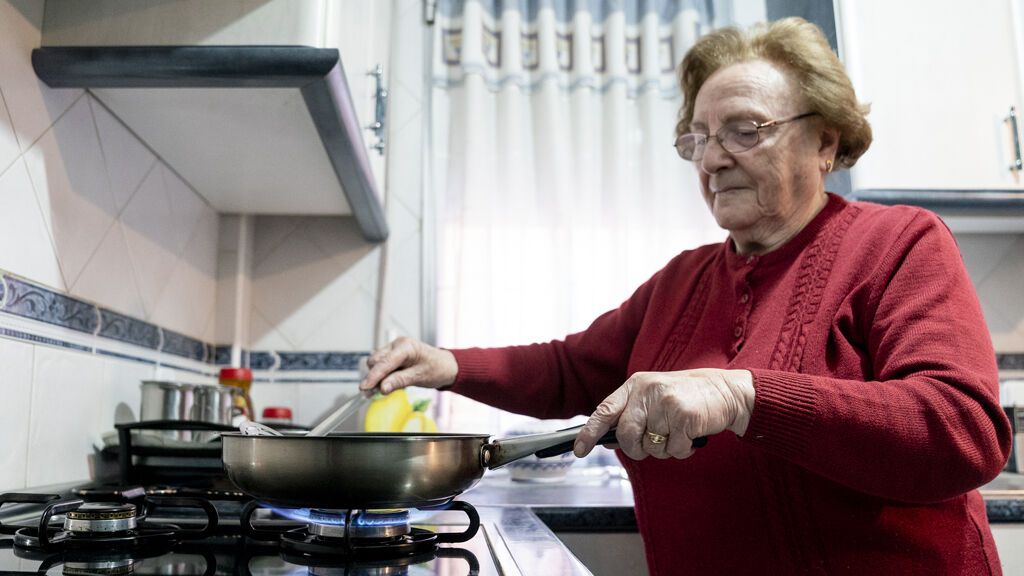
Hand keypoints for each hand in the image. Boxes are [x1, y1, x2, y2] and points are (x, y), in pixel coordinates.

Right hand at [360, 337, 458, 394]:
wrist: (445, 366)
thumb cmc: (436, 368)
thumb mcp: (420, 376)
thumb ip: (400, 381)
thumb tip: (381, 388)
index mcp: (406, 346)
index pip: (385, 362)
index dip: (374, 376)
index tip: (364, 388)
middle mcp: (397, 345)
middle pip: (375, 361)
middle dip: (374, 377)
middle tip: (375, 393)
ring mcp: (393, 350)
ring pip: (375, 364)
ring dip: (376, 378)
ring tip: (383, 390)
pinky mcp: (391, 357)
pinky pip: (380, 366)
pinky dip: (381, 377)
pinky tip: (388, 384)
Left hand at [573, 369, 754, 459]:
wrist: (726, 391)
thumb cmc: (688, 397)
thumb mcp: (655, 396)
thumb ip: (633, 413)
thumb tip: (609, 439)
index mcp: (636, 385)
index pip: (605, 411)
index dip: (589, 432)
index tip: (579, 450)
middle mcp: (648, 391)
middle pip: (627, 435)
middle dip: (638, 449)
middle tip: (653, 444)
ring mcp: (666, 403)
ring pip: (652, 446)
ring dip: (665, 449)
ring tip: (677, 433)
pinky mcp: (684, 416)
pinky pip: (674, 450)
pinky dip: (682, 450)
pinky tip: (690, 435)